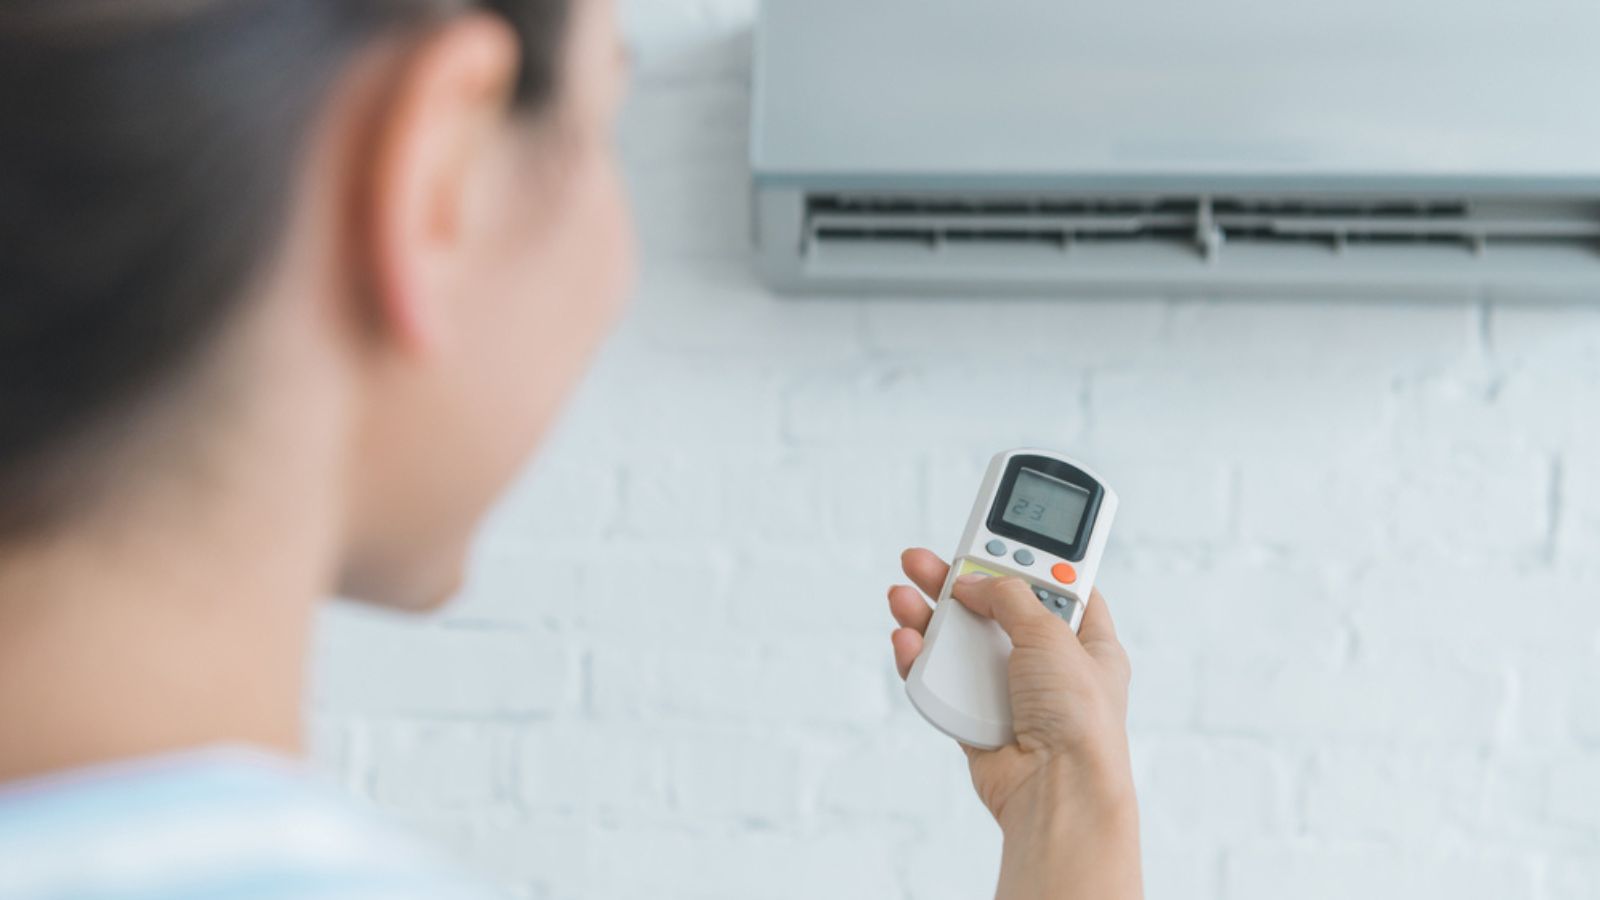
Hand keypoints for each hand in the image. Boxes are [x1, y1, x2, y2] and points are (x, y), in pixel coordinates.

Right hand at [888, 548, 1141, 899]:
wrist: (1057, 791)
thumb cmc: (1078, 720)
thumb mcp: (1052, 635)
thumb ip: (1010, 597)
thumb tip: (975, 582)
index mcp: (1084, 640)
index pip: (1056, 585)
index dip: (1026, 558)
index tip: (998, 530)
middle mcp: (1047, 664)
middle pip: (995, 608)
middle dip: (958, 581)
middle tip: (926, 558)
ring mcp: (1009, 693)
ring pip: (960, 642)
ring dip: (929, 616)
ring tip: (901, 593)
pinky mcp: (976, 721)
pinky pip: (941, 682)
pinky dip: (921, 660)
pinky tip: (907, 639)